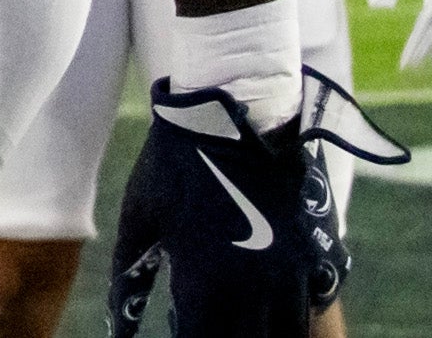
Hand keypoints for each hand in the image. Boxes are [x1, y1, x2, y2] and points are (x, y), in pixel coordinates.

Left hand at [104, 83, 338, 337]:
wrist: (235, 116)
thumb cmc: (175, 162)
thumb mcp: (140, 216)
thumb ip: (128, 274)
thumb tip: (119, 323)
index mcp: (203, 284)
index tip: (175, 333)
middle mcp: (251, 291)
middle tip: (203, 323)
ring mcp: (287, 278)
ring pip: (282, 337)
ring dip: (257, 334)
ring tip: (230, 322)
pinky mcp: (311, 261)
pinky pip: (304, 314)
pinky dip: (285, 324)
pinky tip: (263, 314)